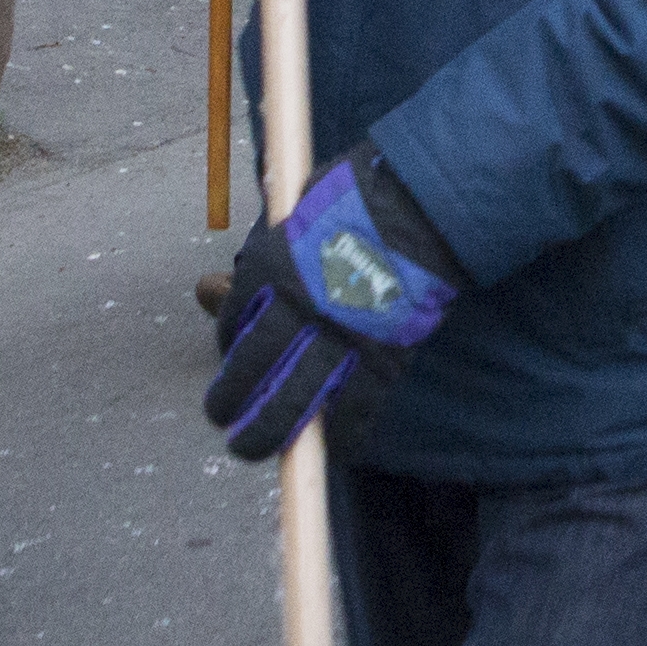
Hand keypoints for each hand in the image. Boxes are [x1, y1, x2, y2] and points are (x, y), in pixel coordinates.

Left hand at [207, 154, 461, 461]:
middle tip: (222, 418)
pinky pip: (353, 410)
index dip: (226, 346)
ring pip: (292, 403)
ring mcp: (338, 337)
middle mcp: (297, 308)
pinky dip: (341, 434)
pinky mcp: (380, 357)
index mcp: (271, 266)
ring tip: (251, 448)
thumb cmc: (359, 197)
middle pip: (250, 372)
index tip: (230, 357)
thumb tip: (222, 284)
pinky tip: (331, 444)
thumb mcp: (296, 210)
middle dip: (228, 403)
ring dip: (266, 433)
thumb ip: (266, 250)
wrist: (424, 203)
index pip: (232, 321)